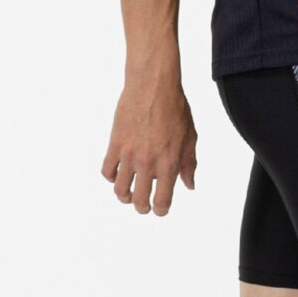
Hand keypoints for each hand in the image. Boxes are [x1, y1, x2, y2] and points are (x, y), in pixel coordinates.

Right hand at [101, 76, 197, 215]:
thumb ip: (189, 165)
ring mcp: (129, 154)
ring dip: (124, 196)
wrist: (152, 86)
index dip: (161, 210)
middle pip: (139, 200)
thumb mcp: (190, 138)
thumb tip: (189, 185)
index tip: (160, 210)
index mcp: (168, 164)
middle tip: (143, 205)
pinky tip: (117, 174)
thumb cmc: (174, 109)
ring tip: (128, 194)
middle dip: (142, 208)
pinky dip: (111, 177)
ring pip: (120, 189)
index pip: (162, 201)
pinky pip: (107, 170)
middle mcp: (147, 163)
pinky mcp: (115, 144)